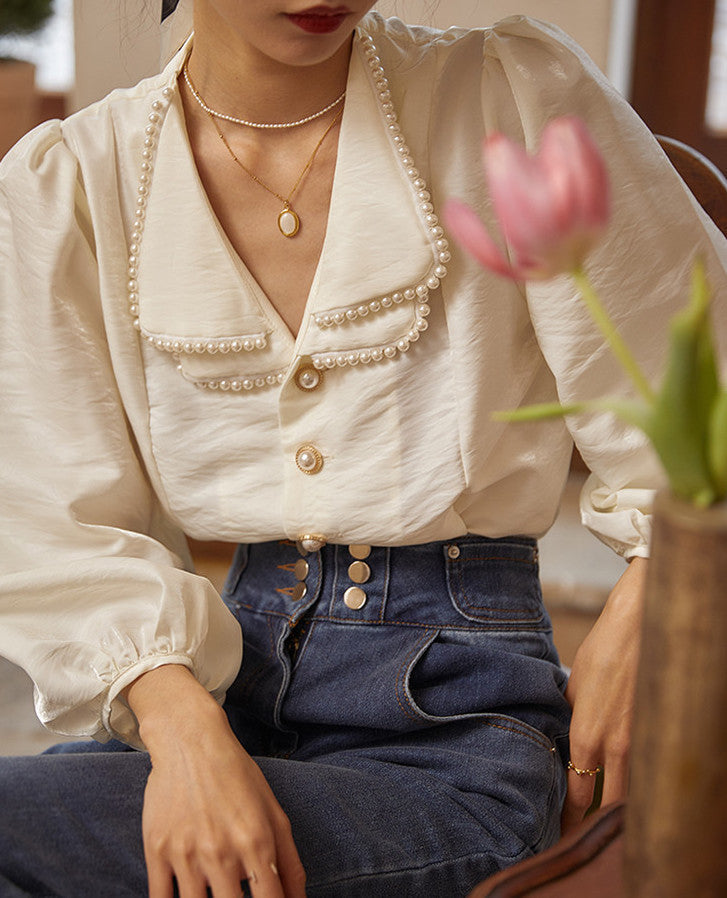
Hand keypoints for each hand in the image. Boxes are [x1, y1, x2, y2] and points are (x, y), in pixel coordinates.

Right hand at [125, 665, 306, 897]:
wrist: (191, 742)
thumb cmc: (237, 777)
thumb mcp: (274, 812)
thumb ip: (290, 862)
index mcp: (256, 843)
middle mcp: (221, 853)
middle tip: (236, 895)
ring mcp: (186, 854)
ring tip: (214, 890)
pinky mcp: (157, 851)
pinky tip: (186, 894)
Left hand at [561, 557, 647, 831]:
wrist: (642, 625)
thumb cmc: (605, 650)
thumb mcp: (574, 685)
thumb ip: (571, 718)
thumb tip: (565, 738)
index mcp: (587, 736)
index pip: (577, 795)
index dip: (569, 819)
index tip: (562, 831)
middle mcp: (617, 748)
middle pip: (607, 806)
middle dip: (594, 826)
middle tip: (582, 838)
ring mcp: (645, 743)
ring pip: (634, 794)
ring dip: (622, 809)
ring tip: (610, 822)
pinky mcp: (664, 734)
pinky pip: (653, 771)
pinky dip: (646, 782)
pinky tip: (639, 788)